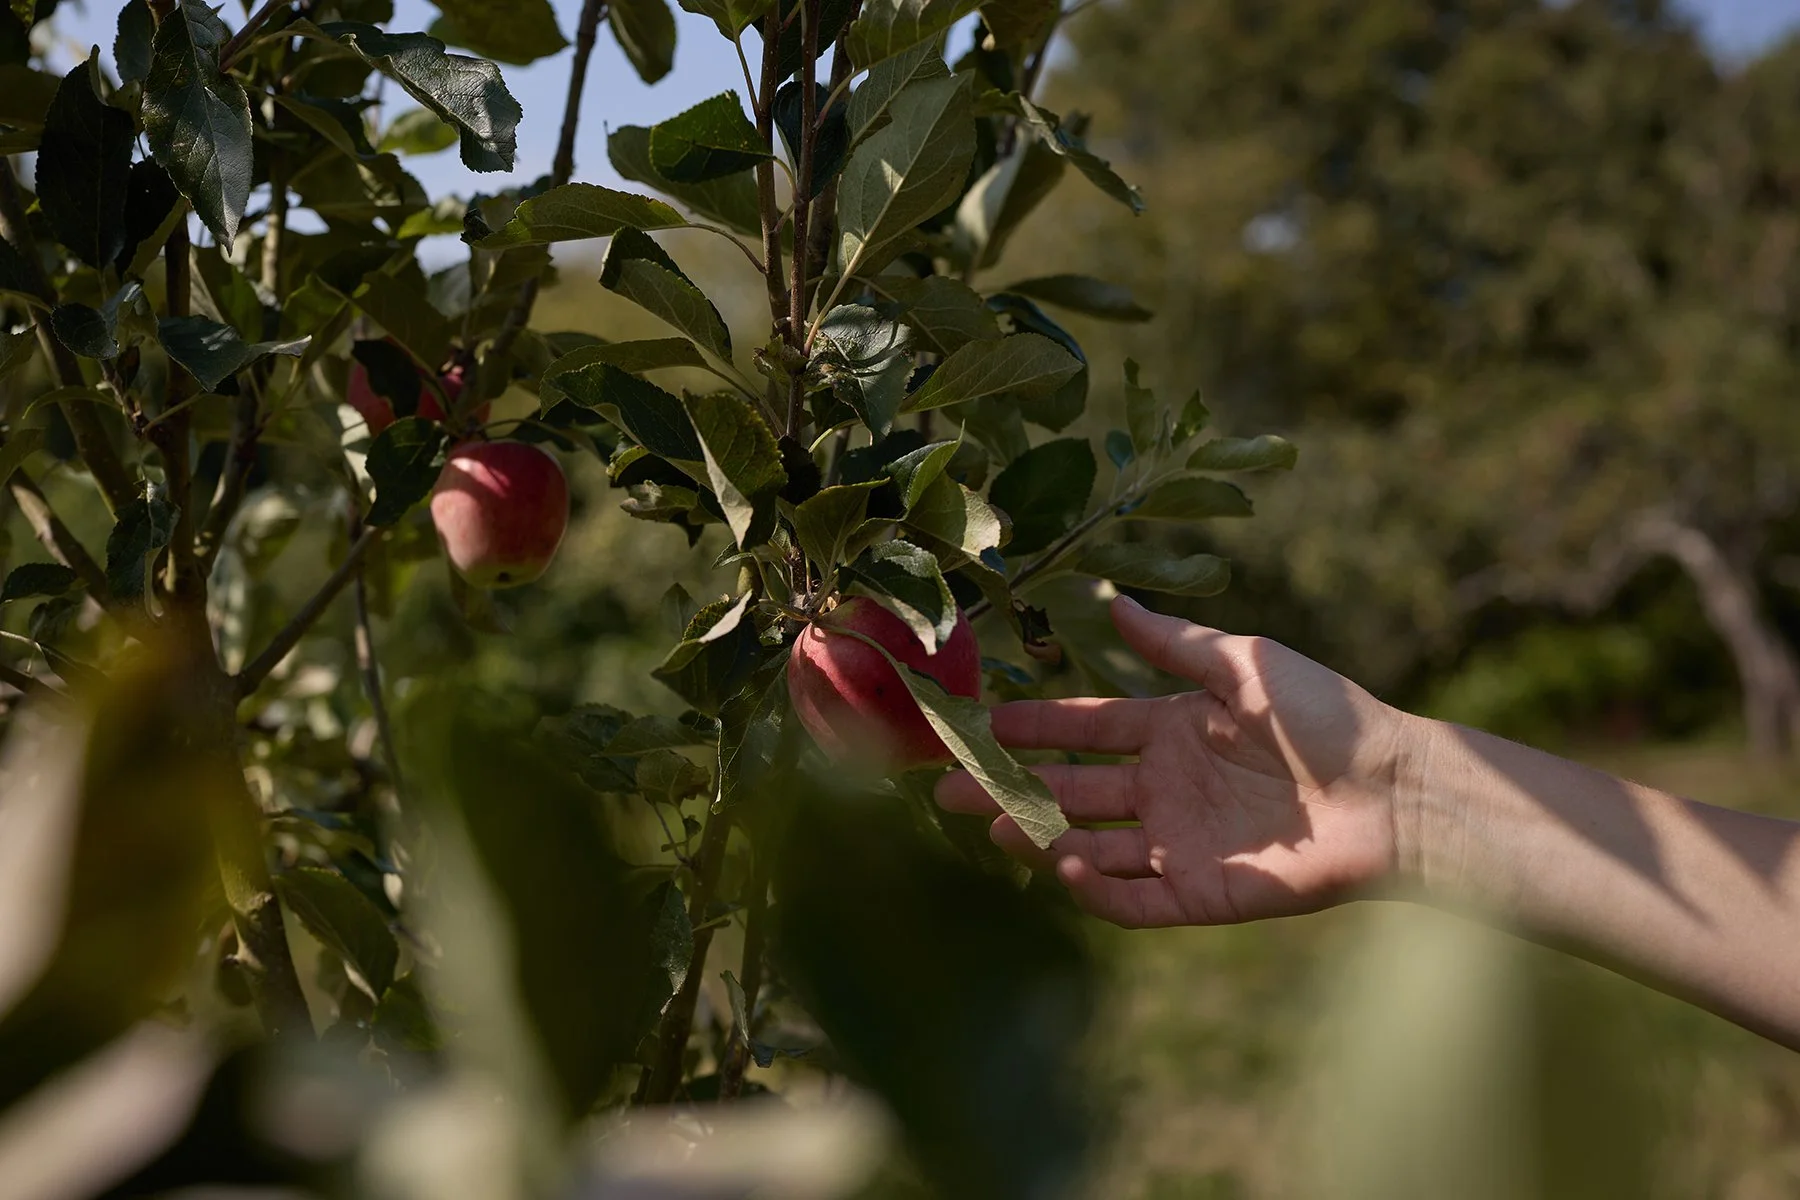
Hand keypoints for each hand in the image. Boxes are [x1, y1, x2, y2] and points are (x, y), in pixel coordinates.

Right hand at [936, 595, 1418, 927]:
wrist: (1399, 791)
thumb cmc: (1329, 716)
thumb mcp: (1244, 664)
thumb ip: (1175, 644)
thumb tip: (1112, 601)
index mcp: (1172, 730)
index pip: (1084, 729)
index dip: (1033, 725)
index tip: (979, 720)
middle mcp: (1166, 790)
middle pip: (1069, 791)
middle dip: (1008, 789)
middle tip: (948, 790)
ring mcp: (1181, 844)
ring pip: (1089, 846)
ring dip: (1038, 837)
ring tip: (991, 826)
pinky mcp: (1203, 894)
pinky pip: (1133, 899)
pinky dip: (1094, 887)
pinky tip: (1061, 862)